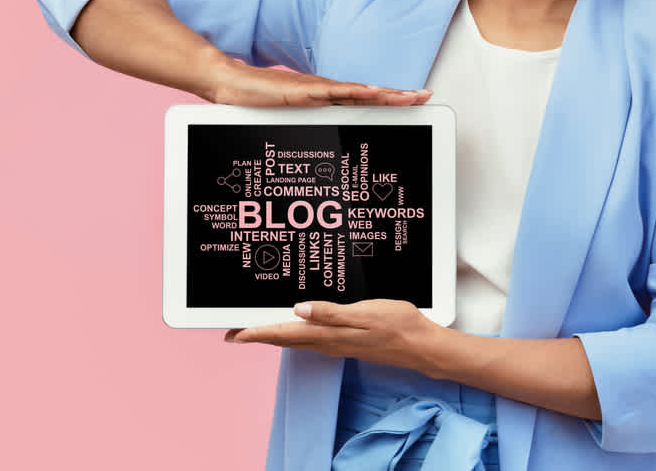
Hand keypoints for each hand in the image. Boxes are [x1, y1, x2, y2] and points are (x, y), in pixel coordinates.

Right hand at [204, 55, 431, 106]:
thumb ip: (301, 127)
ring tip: (406, 97)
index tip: (410, 101)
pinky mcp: (301, 90)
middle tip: (422, 97)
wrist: (229, 83)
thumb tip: (313, 145)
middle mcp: (323, 91)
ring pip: (357, 91)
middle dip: (396, 96)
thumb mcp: (285, 120)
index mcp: (321, 97)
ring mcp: (313, 89)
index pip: (360, 98)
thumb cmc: (254, 102)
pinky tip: (370, 92)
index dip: (386, 99)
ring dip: (383, 94)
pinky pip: (332, 92)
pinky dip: (354, 92)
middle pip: (366, 94)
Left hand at [225, 299, 448, 375]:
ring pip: (295, 339)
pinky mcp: (344, 341)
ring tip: (254, 329)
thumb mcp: (365, 313)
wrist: (422, 345)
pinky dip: (293, 332)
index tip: (233, 333)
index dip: (256, 333)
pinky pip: (310, 338)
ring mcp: (336, 343)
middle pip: (283, 339)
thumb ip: (331, 313)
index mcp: (328, 335)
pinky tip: (292, 325)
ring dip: (272, 334)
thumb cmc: (397, 326)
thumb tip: (299, 310)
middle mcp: (327, 342)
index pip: (283, 334)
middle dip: (257, 335)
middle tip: (233, 332)